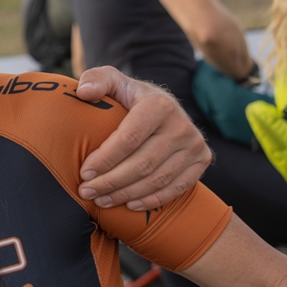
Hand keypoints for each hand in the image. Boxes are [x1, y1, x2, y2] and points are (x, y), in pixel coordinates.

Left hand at [73, 67, 210, 210]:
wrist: (162, 106)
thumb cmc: (129, 97)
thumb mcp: (112, 81)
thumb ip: (96, 80)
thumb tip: (84, 93)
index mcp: (158, 105)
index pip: (128, 139)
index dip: (105, 159)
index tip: (83, 173)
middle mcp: (182, 125)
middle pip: (143, 164)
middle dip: (111, 182)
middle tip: (87, 192)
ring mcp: (195, 144)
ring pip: (157, 179)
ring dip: (126, 194)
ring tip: (102, 200)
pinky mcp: (202, 160)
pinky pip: (177, 187)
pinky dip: (152, 200)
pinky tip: (129, 205)